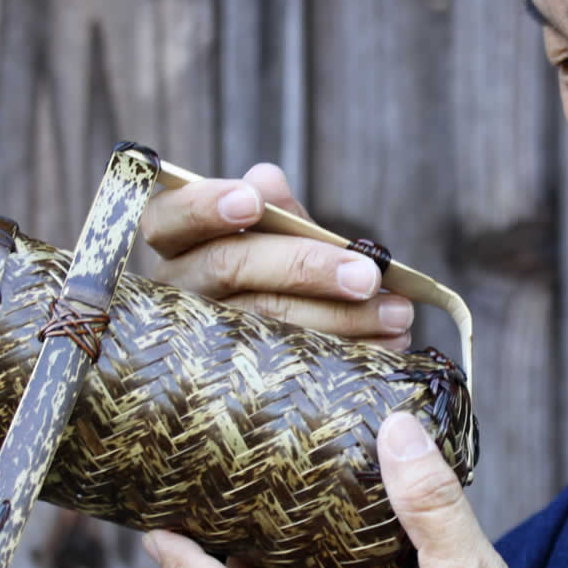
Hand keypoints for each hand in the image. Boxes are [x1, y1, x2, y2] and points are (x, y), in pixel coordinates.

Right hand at [140, 162, 413, 349]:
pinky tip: (388, 348)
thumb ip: (275, 212)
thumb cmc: (271, 272)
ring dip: (341, 319)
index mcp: (176, 244)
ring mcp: (199, 344)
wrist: (270, 354)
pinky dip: (348, 356)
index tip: (252, 202)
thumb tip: (266, 178)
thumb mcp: (273, 239)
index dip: (204, 207)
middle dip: (304, 267)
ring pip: (265, 324)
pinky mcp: (235, 389)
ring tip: (398, 314)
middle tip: (368, 276)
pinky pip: (293, 372)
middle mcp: (176, 292)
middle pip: (229, 269)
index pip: (168, 219)